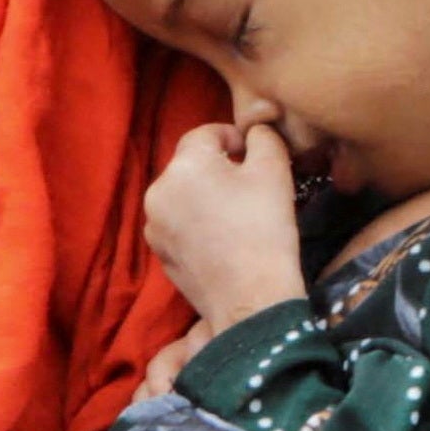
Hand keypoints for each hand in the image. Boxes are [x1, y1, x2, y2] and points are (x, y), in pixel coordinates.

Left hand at [142, 120, 306, 332]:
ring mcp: (154, 224)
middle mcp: (159, 190)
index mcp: (185, 164)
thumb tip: (255, 132)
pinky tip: (223, 241)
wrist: (251, 298)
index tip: (255, 155)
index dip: (233, 138)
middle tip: (251, 189)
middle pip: (191, 166)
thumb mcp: (275, 170)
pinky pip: (179, 225)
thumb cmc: (265, 229)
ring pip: (183, 196)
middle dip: (218, 170)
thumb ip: (263, 137)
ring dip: (205, 197)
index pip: (206, 133)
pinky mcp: (159, 253)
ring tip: (236, 217)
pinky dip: (197, 225)